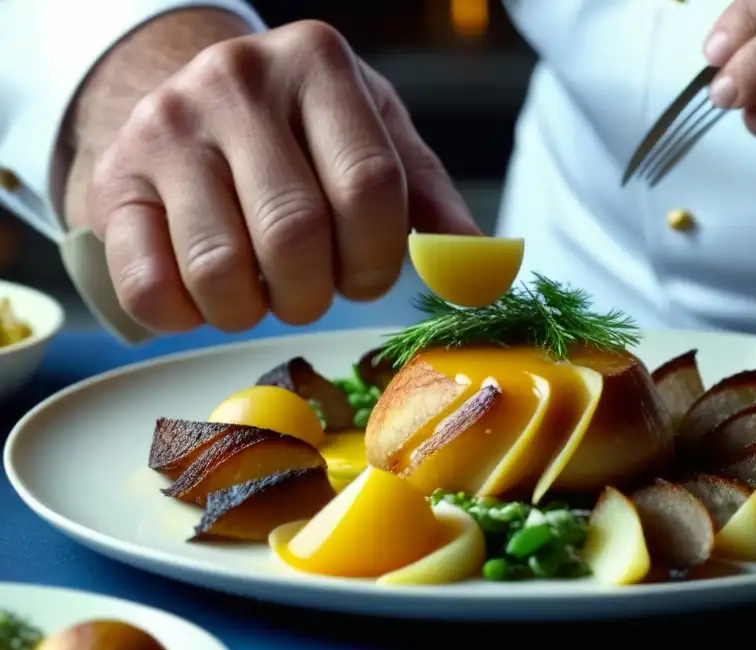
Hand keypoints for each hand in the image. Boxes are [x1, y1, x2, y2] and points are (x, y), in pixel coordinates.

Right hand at [87, 21, 477, 332]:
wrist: (193, 104)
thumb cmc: (303, 136)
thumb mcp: (376, 142)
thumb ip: (430, 203)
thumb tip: (483, 272)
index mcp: (320, 66)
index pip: (370, 187)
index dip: (376, 258)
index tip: (365, 272)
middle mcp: (237, 81)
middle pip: (296, 234)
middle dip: (315, 292)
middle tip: (311, 287)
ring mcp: (165, 128)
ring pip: (223, 270)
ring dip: (253, 309)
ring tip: (260, 288)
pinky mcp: (113, 182)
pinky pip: (151, 288)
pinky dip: (187, 317)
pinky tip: (205, 293)